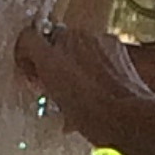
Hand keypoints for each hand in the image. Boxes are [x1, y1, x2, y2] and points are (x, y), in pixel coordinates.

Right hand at [14, 21, 149, 139]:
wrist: (127, 114)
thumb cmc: (92, 116)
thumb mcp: (58, 103)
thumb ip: (47, 83)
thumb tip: (45, 80)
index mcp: (50, 57)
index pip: (27, 38)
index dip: (27, 54)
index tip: (32, 69)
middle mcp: (70, 40)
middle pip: (54, 40)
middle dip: (55, 56)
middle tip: (58, 79)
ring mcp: (93, 38)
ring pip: (77, 42)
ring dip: (77, 57)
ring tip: (84, 83)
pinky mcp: (113, 41)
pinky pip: (98, 45)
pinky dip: (97, 58)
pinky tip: (102, 80)